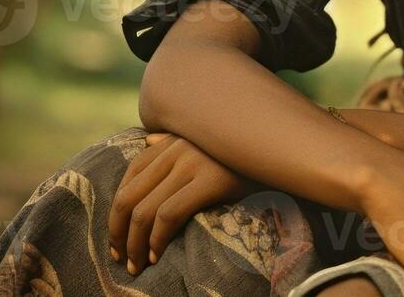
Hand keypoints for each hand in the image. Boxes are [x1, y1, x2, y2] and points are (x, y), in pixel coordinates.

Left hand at [108, 131, 260, 274]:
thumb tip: (149, 141)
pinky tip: (157, 255)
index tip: (119, 238)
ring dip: (134, 244)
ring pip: (144, 209)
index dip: (117, 210)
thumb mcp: (208, 142)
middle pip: (129, 196)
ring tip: (138, 264)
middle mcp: (177, 147)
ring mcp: (192, 162)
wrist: (285, 151)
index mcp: (174, 139)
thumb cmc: (246, 153)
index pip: (130, 175)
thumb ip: (176, 142)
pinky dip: (156, 239)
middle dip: (118, 233)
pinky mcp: (209, 180)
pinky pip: (168, 215)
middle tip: (122, 259)